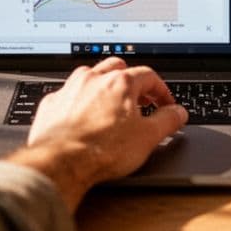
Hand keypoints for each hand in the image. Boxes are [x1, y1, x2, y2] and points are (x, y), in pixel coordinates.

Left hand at [6, 57, 186, 209]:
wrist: (61, 163)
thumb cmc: (102, 150)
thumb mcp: (147, 138)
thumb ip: (167, 121)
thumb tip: (178, 113)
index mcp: (120, 83)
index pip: (149, 76)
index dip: (161, 90)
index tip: (165, 104)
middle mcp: (94, 79)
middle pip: (118, 67)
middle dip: (132, 81)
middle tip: (140, 99)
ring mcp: (70, 89)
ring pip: (91, 75)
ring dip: (104, 85)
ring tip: (111, 104)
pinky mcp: (52, 103)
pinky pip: (69, 93)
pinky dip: (80, 100)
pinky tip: (83, 116)